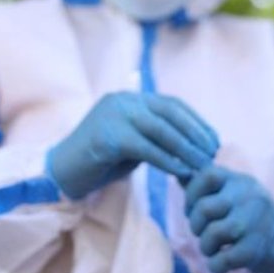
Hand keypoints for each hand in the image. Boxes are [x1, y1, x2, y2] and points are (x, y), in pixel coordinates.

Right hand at [47, 92, 218, 198]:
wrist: (60, 173)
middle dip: (196, 133)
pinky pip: (145, 147)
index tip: (214, 140)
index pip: (172, 104)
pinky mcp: (107, 135)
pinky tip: (181, 171)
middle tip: (213, 152)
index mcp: (130, 99)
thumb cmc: (98, 162)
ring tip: (202, 164)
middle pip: (170, 112)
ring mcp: (114, 115)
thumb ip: (155, 138)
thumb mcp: (132, 144)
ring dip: (186, 148)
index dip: (196, 122)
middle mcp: (123, 101)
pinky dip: (167, 159)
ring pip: (160, 128)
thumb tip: (191, 146)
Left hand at [184, 166, 273, 272]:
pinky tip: (219, 264)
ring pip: (214, 233)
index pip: (207, 175)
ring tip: (210, 249)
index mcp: (238, 180)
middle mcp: (249, 197)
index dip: (191, 193)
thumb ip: (204, 185)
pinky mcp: (257, 249)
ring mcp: (255, 222)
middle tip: (200, 232)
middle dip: (195, 225)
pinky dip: (215, 265)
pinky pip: (225, 259)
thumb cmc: (246, 213)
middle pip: (205, 208)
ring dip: (205, 246)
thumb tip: (178, 174)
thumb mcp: (230, 193)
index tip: (192, 207)